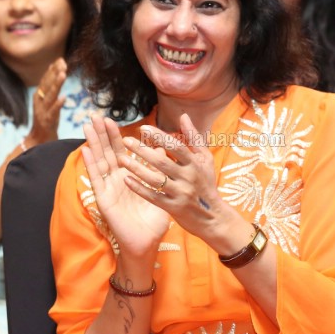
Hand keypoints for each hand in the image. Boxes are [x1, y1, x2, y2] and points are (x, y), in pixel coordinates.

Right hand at [27, 58, 67, 145]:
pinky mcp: (47, 122)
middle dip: (54, 73)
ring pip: (50, 96)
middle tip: (62, 63)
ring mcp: (42, 112)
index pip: (45, 80)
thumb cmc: (46, 121)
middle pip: (47, 85)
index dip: (52, 70)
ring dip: (56, 84)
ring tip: (63, 74)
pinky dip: (57, 104)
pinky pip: (53, 112)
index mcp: (39, 96)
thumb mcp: (47, 102)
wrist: (38, 141)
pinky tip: (63, 98)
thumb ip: (50, 87)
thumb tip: (55, 68)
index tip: (60, 59)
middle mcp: (39, 102)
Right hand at [80, 115, 169, 259]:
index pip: (120, 151)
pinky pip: (96, 179)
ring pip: (99, 161)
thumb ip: (158, 168)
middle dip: (100, 134)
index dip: (115, 135)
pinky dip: (90, 164)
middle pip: (106, 152)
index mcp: (129, 176)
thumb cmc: (153, 220)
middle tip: (94, 115)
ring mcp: (108, 188)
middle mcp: (115, 180)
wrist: (147, 243)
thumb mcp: (159, 190)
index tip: (110, 119)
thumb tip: (162, 146)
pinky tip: (85, 151)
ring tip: (87, 126)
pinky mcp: (104, 199)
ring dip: (93, 143)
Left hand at [120, 113, 234, 242]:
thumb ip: (194, 138)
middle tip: (125, 140)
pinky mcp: (173, 208)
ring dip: (137, 168)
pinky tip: (126, 179)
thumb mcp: (205, 160)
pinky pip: (153, 197)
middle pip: (162, 162)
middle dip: (143, 150)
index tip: (143, 128)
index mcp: (195, 164)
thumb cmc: (206, 184)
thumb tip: (183, 116)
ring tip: (121, 159)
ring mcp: (180, 193)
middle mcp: (188, 178)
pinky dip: (139, 188)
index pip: (176, 147)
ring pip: (155, 180)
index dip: (160, 137)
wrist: (213, 218)